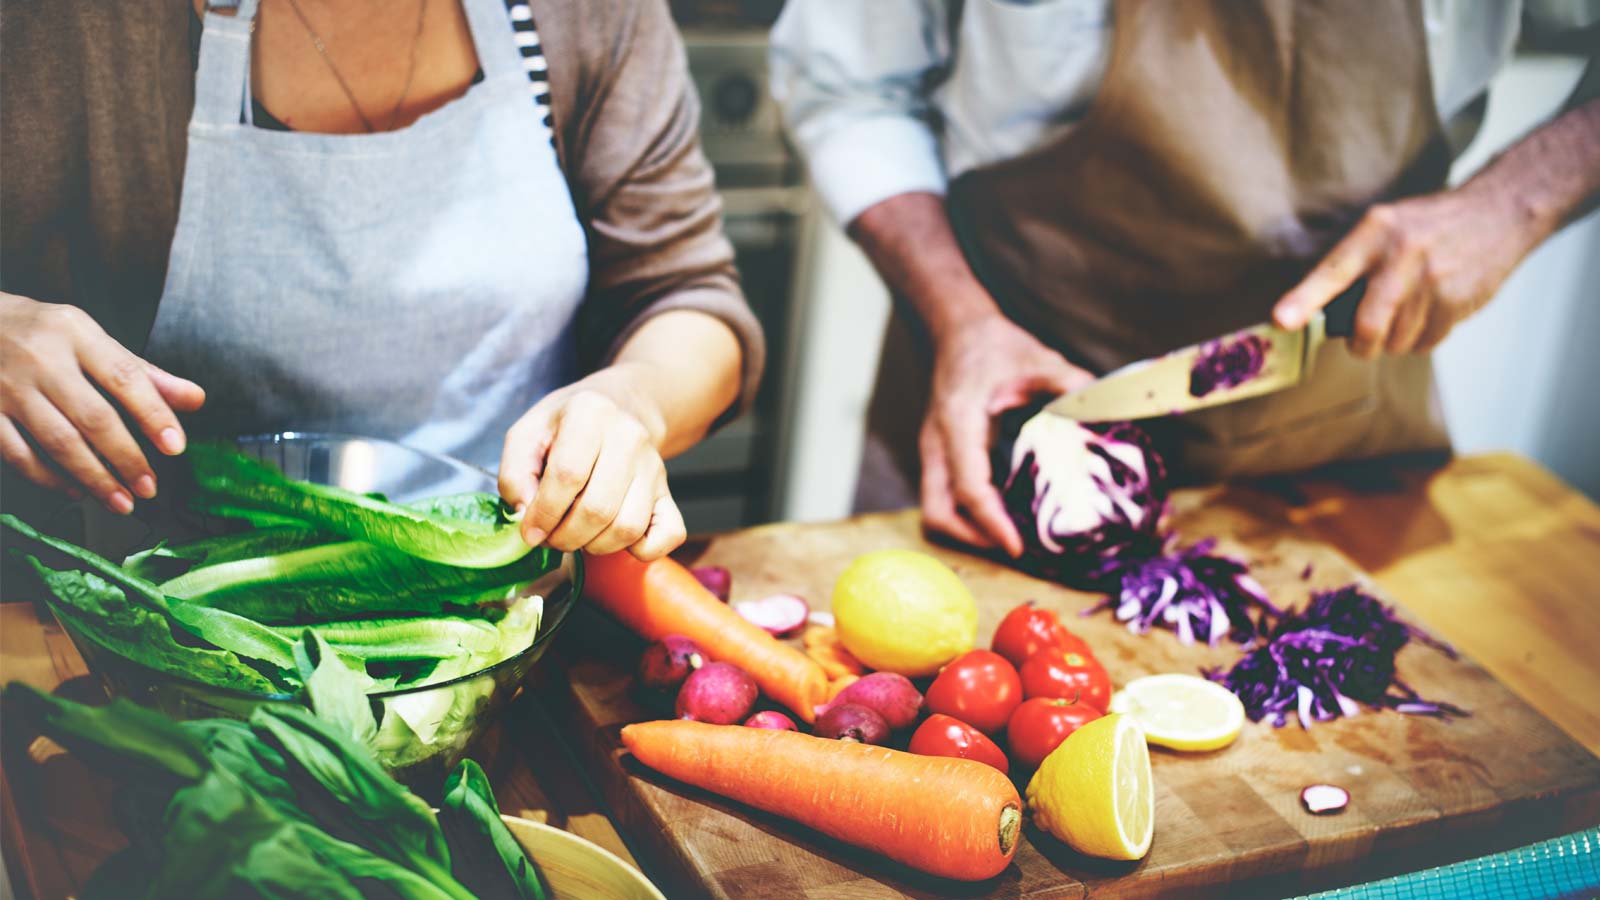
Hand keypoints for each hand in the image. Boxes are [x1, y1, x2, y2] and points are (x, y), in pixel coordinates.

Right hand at [0, 293, 204, 511]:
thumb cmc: (46, 336)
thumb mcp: (93, 340)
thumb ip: (143, 373)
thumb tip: (195, 399)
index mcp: (77, 334)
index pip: (125, 377)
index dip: (154, 414)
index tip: (176, 446)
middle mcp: (42, 359)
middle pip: (93, 417)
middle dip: (127, 458)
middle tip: (149, 487)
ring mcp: (8, 387)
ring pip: (57, 442)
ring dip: (94, 478)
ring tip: (122, 501)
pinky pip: (19, 454)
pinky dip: (50, 478)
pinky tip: (76, 490)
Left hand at [499, 364, 686, 560]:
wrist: (619, 409)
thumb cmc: (566, 426)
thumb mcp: (528, 433)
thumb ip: (515, 473)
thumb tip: (526, 514)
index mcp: (590, 413)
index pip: (568, 474)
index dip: (544, 512)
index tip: (530, 531)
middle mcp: (629, 437)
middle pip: (598, 508)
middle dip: (565, 537)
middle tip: (550, 536)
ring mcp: (654, 467)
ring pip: (628, 527)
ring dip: (595, 546)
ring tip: (577, 535)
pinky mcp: (668, 492)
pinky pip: (668, 535)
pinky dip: (641, 551)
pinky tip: (614, 538)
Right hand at [920, 313, 1093, 556]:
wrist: (959, 330)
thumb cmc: (995, 345)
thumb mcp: (1037, 358)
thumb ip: (1068, 383)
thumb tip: (1102, 409)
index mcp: (958, 422)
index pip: (968, 486)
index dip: (991, 522)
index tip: (1017, 547)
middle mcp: (937, 442)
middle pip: (937, 512)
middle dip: (971, 538)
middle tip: (1014, 547)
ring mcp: (934, 451)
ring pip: (936, 509)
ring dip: (967, 531)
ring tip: (1009, 537)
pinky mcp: (939, 456)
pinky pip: (946, 498)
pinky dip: (969, 515)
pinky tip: (1002, 514)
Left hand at [1272, 182, 1538, 356]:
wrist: (1499, 213)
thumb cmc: (1428, 225)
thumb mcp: (1385, 226)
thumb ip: (1354, 264)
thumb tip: (1321, 313)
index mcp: (1375, 233)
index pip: (1333, 271)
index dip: (1304, 299)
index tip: (1282, 320)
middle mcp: (1402, 257)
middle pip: (1367, 325)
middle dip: (1360, 344)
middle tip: (1361, 340)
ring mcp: (1433, 281)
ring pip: (1396, 341)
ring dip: (1393, 340)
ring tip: (1405, 313)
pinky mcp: (1458, 302)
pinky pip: (1425, 343)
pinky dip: (1420, 339)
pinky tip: (1430, 312)